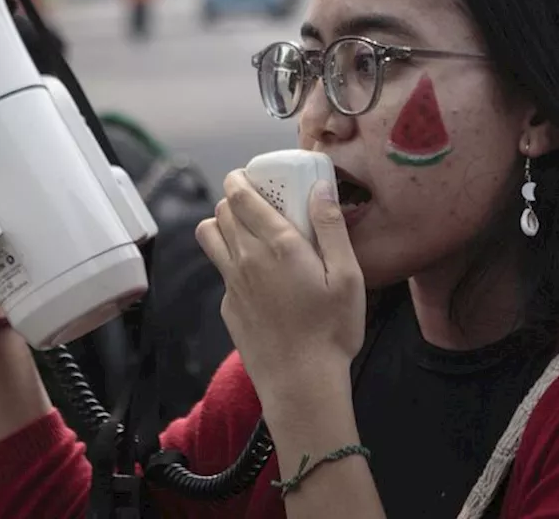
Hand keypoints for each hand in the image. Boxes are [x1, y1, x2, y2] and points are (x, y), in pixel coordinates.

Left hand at [196, 170, 364, 402]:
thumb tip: (319, 189)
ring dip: (223, 224)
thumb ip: (331, 228)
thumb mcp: (348, 276)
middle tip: (259, 202)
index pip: (241, 196)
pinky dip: (232, 261)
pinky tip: (260, 277)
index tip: (249, 175)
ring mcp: (233, 284)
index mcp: (278, 245)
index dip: (240, 179)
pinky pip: (222, 271)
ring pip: (209, 237)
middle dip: (235, 198)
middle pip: (222, 211)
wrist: (301, 384)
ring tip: (249, 231)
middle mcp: (247, 259)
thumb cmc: (331, 331)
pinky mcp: (228, 307)